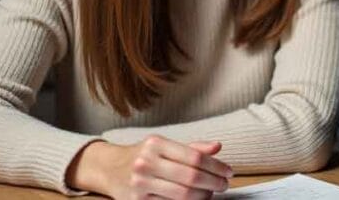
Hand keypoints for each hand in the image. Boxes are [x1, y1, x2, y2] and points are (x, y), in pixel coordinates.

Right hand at [67, 136, 232, 198]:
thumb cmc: (143, 155)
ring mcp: (140, 184)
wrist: (110, 168)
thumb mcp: (165, 145)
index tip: (228, 172)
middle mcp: (146, 162)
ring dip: (203, 197)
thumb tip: (217, 146)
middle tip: (223, 185)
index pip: (195, 156)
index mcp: (156, 144)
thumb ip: (192, 148)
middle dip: (213, 183)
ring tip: (210, 194)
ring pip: (182, 196)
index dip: (216, 166)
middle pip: (191, 177)